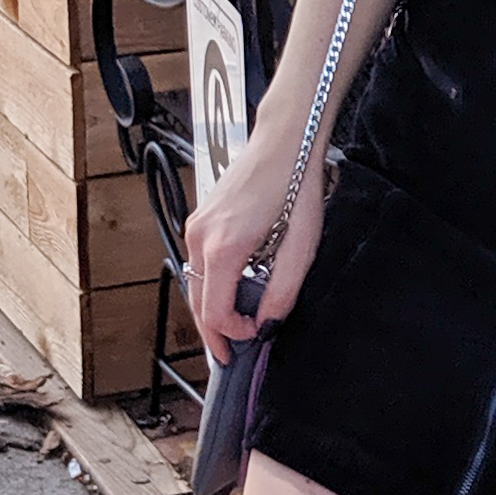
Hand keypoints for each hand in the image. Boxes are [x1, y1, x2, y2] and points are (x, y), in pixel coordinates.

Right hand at [182, 134, 328, 360]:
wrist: (283, 141)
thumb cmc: (294, 184)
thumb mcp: (300, 247)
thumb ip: (282, 292)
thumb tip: (267, 324)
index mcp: (223, 248)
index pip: (213, 313)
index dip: (231, 335)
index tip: (252, 339)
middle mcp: (200, 238)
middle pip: (196, 302)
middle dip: (214, 331)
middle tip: (231, 353)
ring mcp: (196, 226)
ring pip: (195, 283)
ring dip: (212, 307)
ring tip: (235, 324)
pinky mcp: (200, 218)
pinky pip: (198, 263)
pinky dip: (212, 284)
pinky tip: (233, 290)